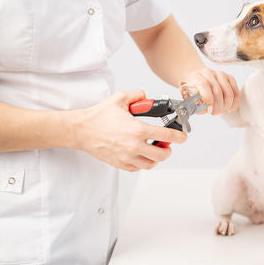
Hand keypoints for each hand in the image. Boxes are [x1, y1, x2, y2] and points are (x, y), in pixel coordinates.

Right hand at [70, 90, 186, 171]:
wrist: (81, 130)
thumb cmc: (98, 116)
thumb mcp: (119, 99)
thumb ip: (137, 95)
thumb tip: (146, 96)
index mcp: (137, 129)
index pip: (166, 136)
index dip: (178, 137)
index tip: (182, 137)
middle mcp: (134, 145)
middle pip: (162, 154)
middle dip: (168, 149)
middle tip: (166, 144)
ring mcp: (127, 157)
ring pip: (151, 164)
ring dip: (156, 158)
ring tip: (154, 150)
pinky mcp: (120, 164)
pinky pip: (138, 168)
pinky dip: (143, 163)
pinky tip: (141, 154)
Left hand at [184, 68, 239, 114]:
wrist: (200, 78)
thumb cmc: (195, 90)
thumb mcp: (190, 97)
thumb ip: (194, 104)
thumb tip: (205, 109)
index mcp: (197, 76)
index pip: (204, 85)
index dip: (208, 99)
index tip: (209, 110)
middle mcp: (209, 73)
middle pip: (218, 91)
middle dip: (217, 107)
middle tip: (214, 113)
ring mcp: (221, 74)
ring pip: (229, 94)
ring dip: (226, 107)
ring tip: (220, 111)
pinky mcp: (230, 77)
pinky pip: (236, 93)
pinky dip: (233, 104)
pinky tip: (227, 107)